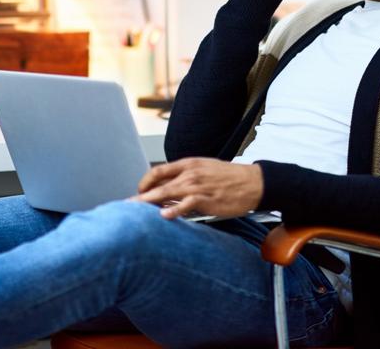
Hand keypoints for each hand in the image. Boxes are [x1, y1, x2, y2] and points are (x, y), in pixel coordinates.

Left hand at [133, 158, 263, 219]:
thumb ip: (185, 178)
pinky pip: (186, 204)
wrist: (253, 182)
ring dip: (149, 202)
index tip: (138, 192)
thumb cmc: (229, 178)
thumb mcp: (205, 170)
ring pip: (167, 192)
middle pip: (158, 183)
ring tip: (135, 211)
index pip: (158, 170)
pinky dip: (174, 210)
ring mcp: (198, 186)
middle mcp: (190, 173)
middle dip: (140, 195)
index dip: (144, 182)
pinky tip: (164, 216)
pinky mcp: (207, 199)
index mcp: (189, 164)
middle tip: (126, 205)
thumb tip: (167, 191)